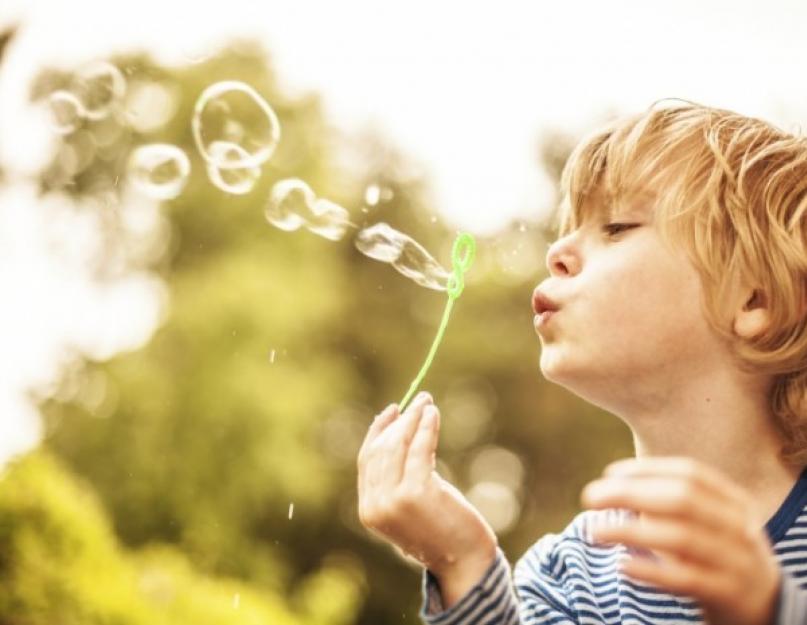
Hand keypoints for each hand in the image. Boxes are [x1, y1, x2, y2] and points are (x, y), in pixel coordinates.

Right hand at [357, 392, 496, 580]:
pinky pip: (419, 449)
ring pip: (397, 446)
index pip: (366, 460)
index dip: (378, 432)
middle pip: (381, 449)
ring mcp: (393, 500)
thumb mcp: (411, 506)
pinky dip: (426, 427)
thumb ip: (398, 480)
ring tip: (427, 403)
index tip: (392, 411)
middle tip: (417, 400)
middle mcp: (375, 506)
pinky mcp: (416, 492)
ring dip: (413, 419)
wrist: (465, 563)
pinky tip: (433, 414)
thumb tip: (403, 432)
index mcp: (369, 510)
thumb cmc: (443, 532)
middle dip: (399, 421)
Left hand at [581, 457, 780, 624]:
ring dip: (631, 531)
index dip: (647, 470)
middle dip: (631, 493)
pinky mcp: (729, 593)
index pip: (690, 474)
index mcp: (734, 501)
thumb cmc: (718, 555)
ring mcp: (737, 560)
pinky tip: (622, 565)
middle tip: (590, 497)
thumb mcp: (705, 523)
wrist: (766, 608)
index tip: (609, 473)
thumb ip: (669, 503)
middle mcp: (740, 527)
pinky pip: (687, 579)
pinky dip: (652, 570)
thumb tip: (612, 486)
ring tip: (593, 531)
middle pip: (682, 500)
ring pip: (682, 538)